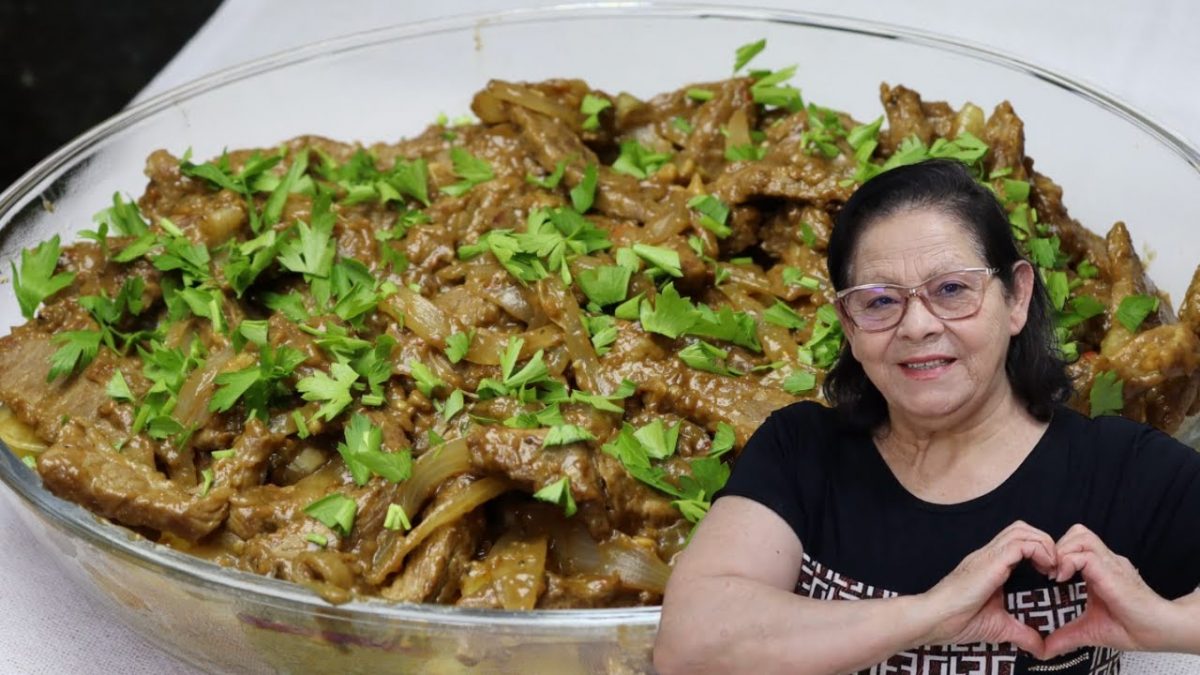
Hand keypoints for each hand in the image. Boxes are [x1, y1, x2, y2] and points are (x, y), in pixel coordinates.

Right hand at [919, 520, 1056, 657]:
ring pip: (1022, 530)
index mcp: (991, 565)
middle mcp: (989, 554)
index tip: (1050, 575)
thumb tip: (1041, 650)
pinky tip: (1045, 570)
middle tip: (1054, 568)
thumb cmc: (958, 620)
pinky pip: (1022, 544)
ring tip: (1052, 568)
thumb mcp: (999, 627)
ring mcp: (989, 555)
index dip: (1040, 551)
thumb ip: (1022, 634)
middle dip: (1044, 542)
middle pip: (1022, 528)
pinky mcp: (992, 561)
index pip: (1019, 541)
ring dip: (1044, 544)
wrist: (936, 618)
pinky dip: (1040, 551)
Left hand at [1043, 524, 1177, 656]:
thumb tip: (1044, 650)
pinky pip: (1085, 553)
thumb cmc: (1132, 628)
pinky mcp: (1111, 571)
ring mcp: (1109, 563)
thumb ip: (1066, 636)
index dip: (1056, 553)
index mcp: (1098, 570)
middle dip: (1057, 547)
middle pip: (1076, 533)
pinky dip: (1068, 561)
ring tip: (1057, 575)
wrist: (1158, 631)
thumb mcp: (1089, 630)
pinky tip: (1063, 578)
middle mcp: (1104, 562)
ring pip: (1080, 535)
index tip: (1047, 574)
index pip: (1074, 544)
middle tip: (1049, 571)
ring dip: (1062, 552)